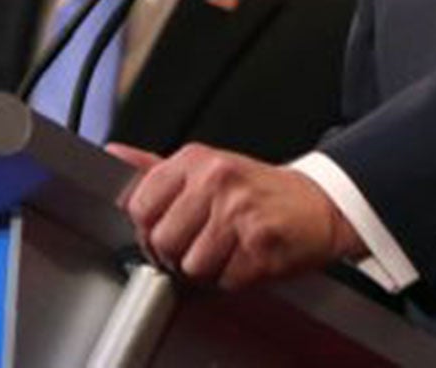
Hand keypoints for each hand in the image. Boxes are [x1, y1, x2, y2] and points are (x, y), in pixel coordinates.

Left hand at [112, 142, 363, 288]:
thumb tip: (114, 154)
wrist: (321, 204)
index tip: (174, 224)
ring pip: (191, 266)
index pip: (139, 206)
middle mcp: (217, 179)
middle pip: (162, 241)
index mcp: (198, 160)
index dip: (151, 227)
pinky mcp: (260, 241)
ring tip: (230, 247)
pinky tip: (249, 254)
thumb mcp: (208, 169)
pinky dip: (236, 276)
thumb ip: (156, 169)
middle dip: (180, 252)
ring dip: (210, 268)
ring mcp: (240, 209)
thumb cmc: (261, 192)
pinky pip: (224, 280)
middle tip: (206, 239)